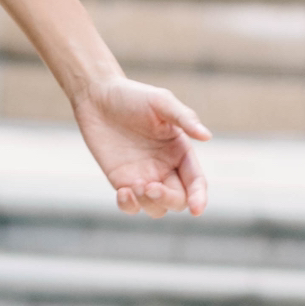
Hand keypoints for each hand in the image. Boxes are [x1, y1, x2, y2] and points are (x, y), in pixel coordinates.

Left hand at [71, 76, 209, 217]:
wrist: (97, 96)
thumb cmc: (133, 96)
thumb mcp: (161, 102)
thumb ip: (184, 118)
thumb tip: (207, 136)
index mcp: (181, 152)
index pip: (196, 181)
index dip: (199, 197)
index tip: (196, 209)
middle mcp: (166, 168)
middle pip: (178, 200)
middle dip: (169, 200)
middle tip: (151, 187)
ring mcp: (143, 177)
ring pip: (156, 208)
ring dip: (149, 203)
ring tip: (135, 185)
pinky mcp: (121, 181)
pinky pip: (131, 206)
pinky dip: (129, 206)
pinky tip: (123, 192)